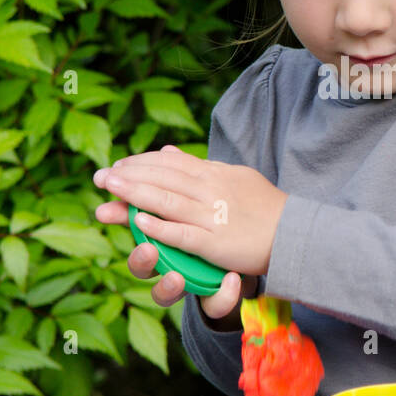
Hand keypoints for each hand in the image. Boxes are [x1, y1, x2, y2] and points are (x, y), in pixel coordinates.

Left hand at [93, 145, 288, 278]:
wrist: (294, 233)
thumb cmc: (264, 206)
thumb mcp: (233, 176)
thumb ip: (200, 166)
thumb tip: (169, 152)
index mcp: (214, 174)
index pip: (170, 164)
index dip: (141, 163)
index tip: (118, 166)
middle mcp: (210, 191)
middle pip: (162, 179)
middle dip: (128, 176)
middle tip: (100, 176)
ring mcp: (212, 217)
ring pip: (168, 201)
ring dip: (135, 194)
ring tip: (109, 188)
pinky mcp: (216, 243)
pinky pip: (184, 234)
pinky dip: (161, 228)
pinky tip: (139, 223)